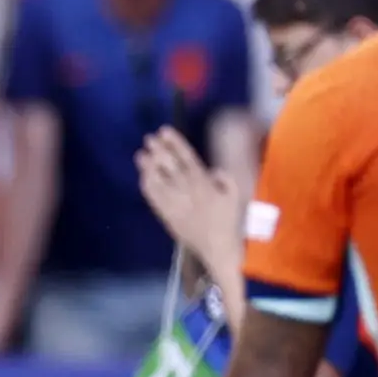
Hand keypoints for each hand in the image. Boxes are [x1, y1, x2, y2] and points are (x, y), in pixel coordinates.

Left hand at [137, 127, 235, 244]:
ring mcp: (174, 201)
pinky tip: (143, 176)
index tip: (165, 130)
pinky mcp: (166, 213)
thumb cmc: (229, 220)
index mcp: (203, 181)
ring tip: (141, 154)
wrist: (218, 246)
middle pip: (168, 164)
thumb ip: (225, 178)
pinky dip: (147, 184)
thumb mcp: (236, 194)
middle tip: (149, 138)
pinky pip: (153, 196)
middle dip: (158, 149)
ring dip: (148, 165)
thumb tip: (212, 170)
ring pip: (157, 178)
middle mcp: (186, 188)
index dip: (174, 142)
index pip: (186, 156)